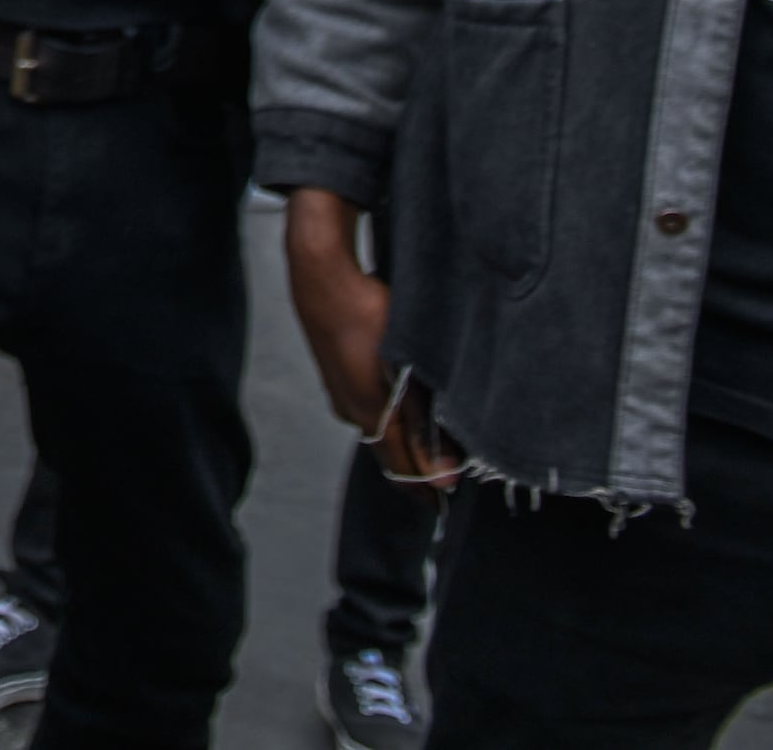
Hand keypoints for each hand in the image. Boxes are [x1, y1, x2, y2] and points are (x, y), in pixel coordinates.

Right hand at [283, 188, 460, 477]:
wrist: (321, 276)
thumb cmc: (366, 315)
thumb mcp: (406, 372)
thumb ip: (423, 426)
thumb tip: (442, 474)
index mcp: (370, 415)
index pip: (403, 470)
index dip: (428, 486)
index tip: (451, 496)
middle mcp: (352, 412)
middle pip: (389, 453)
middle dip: (417, 466)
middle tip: (449, 469)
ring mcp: (341, 392)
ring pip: (378, 430)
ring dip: (403, 439)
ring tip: (434, 439)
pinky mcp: (337, 374)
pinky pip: (367, 408)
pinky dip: (390, 417)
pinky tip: (403, 402)